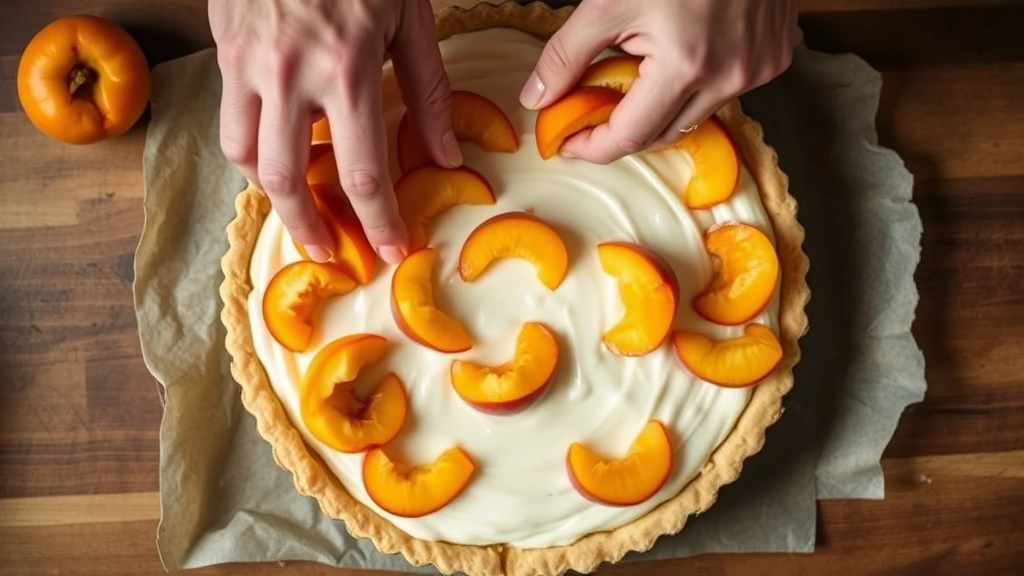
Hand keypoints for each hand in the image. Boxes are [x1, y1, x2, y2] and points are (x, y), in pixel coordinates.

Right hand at [209, 0, 462, 263]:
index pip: (360, 172)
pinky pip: (229, 118)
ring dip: (272, 192)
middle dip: (309, 229)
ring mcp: (246, 62)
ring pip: (243, 155)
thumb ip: (429, 93)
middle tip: (330, 253)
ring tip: (302, 206)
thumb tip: (446, 156)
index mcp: (347, 68)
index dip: (377, 222)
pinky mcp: (223, 48)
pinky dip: (252, 149)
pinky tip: (280, 153)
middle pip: (286, 181)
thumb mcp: (411, 21)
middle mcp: (288, 75)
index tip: (389, 251)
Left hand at [519, 0, 799, 163]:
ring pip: (695, 115)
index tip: (567, 143)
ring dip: (661, 108)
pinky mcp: (773, 57)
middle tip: (591, 115)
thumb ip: (566, 55)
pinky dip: (697, 86)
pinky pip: (726, 90)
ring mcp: (758, 69)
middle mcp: (729, 77)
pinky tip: (681, 57)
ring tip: (635, 77)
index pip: (631, 136)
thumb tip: (535, 99)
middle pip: (663, 134)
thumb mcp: (608, 1)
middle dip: (623, 131)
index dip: (593, 147)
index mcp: (686, 66)